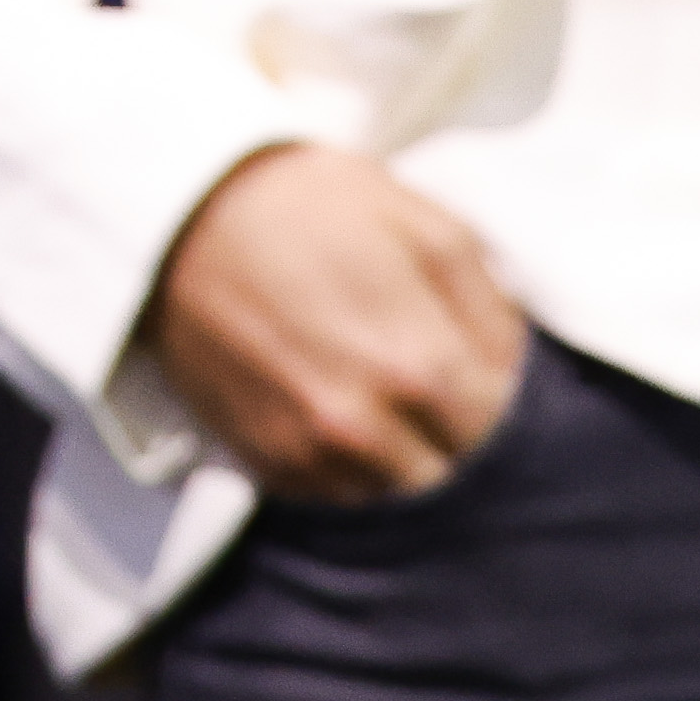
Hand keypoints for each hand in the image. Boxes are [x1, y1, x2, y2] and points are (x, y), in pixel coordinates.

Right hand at [142, 143, 526, 501]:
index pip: (499, 431)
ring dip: (406, 460)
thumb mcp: (424, 224)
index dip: (501, 400)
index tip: (483, 371)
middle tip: (439, 390)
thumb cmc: (312, 205)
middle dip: (458, 439)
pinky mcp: (263, 462)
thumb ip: (491, 308)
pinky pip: (334, 496)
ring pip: (394, 496)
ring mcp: (308, 453)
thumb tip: (519, 372)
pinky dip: (351, 467)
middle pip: (451, 477)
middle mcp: (365, 427)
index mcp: (417, 366)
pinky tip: (342, 412)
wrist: (180, 213)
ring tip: (389, 403)